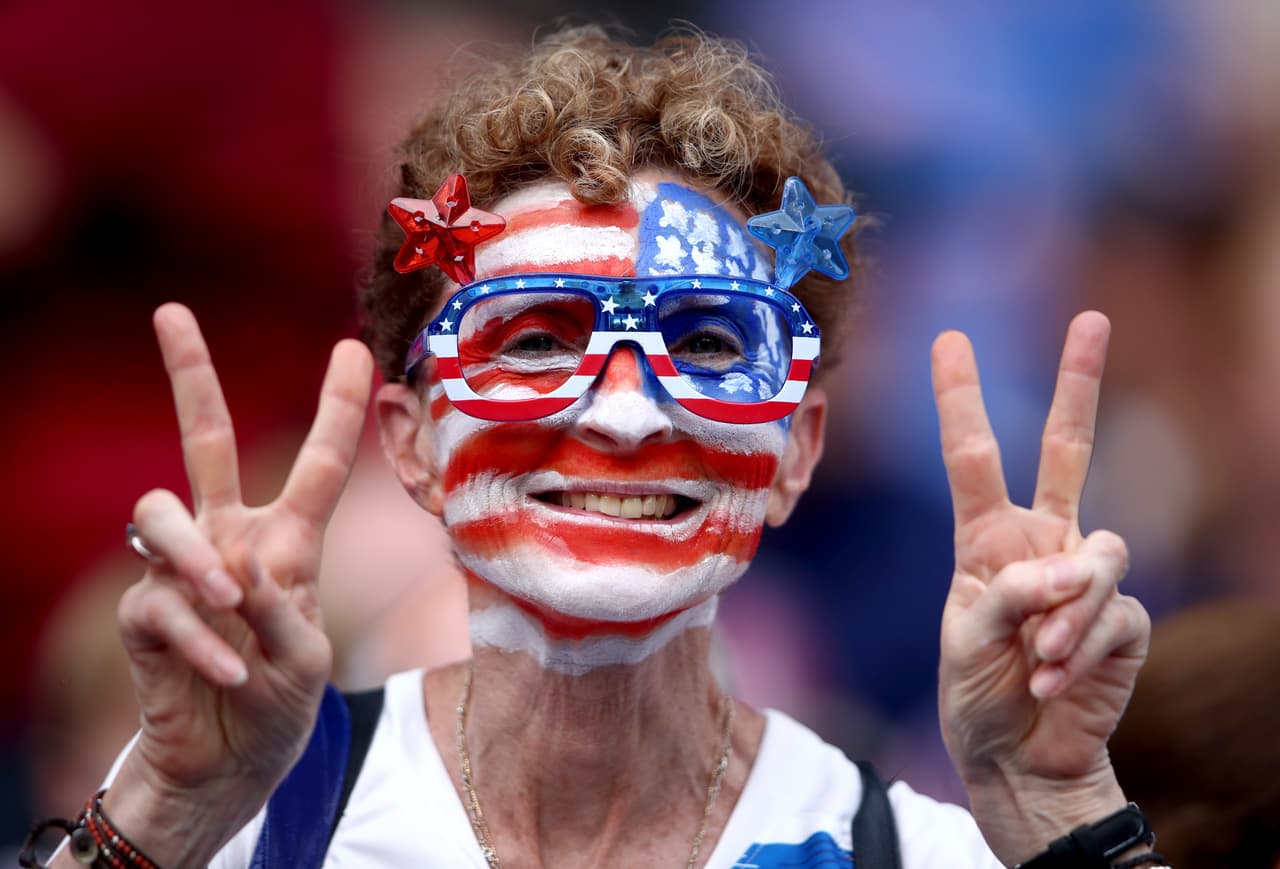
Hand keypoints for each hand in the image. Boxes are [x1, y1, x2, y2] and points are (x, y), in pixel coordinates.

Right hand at [107, 304, 371, 864]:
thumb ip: (287, 610)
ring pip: (160, 513)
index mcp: (288, 539)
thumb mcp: (312, 657)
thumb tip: (241, 572)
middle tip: (170, 311)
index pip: (316, 462)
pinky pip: (161, 603)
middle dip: (190, 374)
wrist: (233, 762)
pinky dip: (204, 641)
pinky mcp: (145, 612)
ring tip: (230, 600)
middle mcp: (231, 538)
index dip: (336, 405)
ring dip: (197, 558)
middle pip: (206, 441)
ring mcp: (183, 570)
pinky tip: (231, 672)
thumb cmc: (282, 700)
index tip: (352, 347)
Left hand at [931, 311, 1149, 862]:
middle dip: (1080, 384)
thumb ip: (1009, 594)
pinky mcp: (1122, 618)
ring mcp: (1085, 578)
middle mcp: (1040, 543)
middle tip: (1093, 317)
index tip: (949, 339)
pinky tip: (1056, 679)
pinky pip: (1113, 612)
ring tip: (1039, 656)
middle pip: (1069, 450)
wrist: (1018, 756)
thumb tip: (1072, 566)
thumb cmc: (977, 691)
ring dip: (1066, 610)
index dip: (961, 398)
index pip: (973, 456)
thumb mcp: (965, 640)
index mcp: (987, 538)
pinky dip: (1081, 648)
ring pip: (1100, 552)